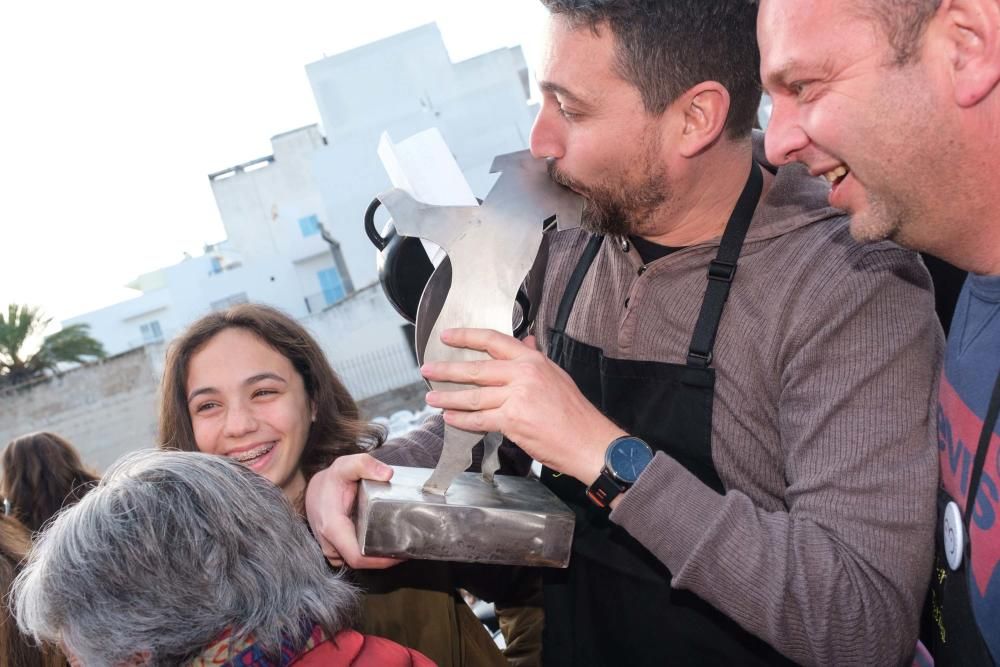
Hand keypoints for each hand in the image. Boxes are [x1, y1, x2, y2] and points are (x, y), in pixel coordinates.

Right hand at [305, 453, 403, 568]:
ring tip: (401, 547)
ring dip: (378, 558)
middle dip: (384, 560)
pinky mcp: (336, 550)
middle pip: (361, 563)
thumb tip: (387, 474)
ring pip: (358, 562)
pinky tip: (386, 545)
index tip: (401, 553)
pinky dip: (370, 555)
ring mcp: (331, 549)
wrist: (313, 489)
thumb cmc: (330, 480)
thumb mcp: (345, 465)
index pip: (357, 557)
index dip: (380, 561)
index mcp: (332, 528)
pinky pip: (354, 558)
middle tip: (408, 548)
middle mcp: (330, 543)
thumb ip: (364, 464)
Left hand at [422, 328, 625, 484]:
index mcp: (532, 360)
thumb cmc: (574, 412)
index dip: (466, 336)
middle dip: (447, 370)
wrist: (587, 441)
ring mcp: (516, 398)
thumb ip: (535, 359)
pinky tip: (449, 417)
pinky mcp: (512, 421)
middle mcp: (522, 375)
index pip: (493, 340)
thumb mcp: (556, 376)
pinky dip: (461, 419)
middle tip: (427, 369)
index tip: (447, 336)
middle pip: (476, 369)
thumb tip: (525, 341)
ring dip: (448, 397)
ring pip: (473, 396)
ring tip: (431, 397)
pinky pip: (479, 419)